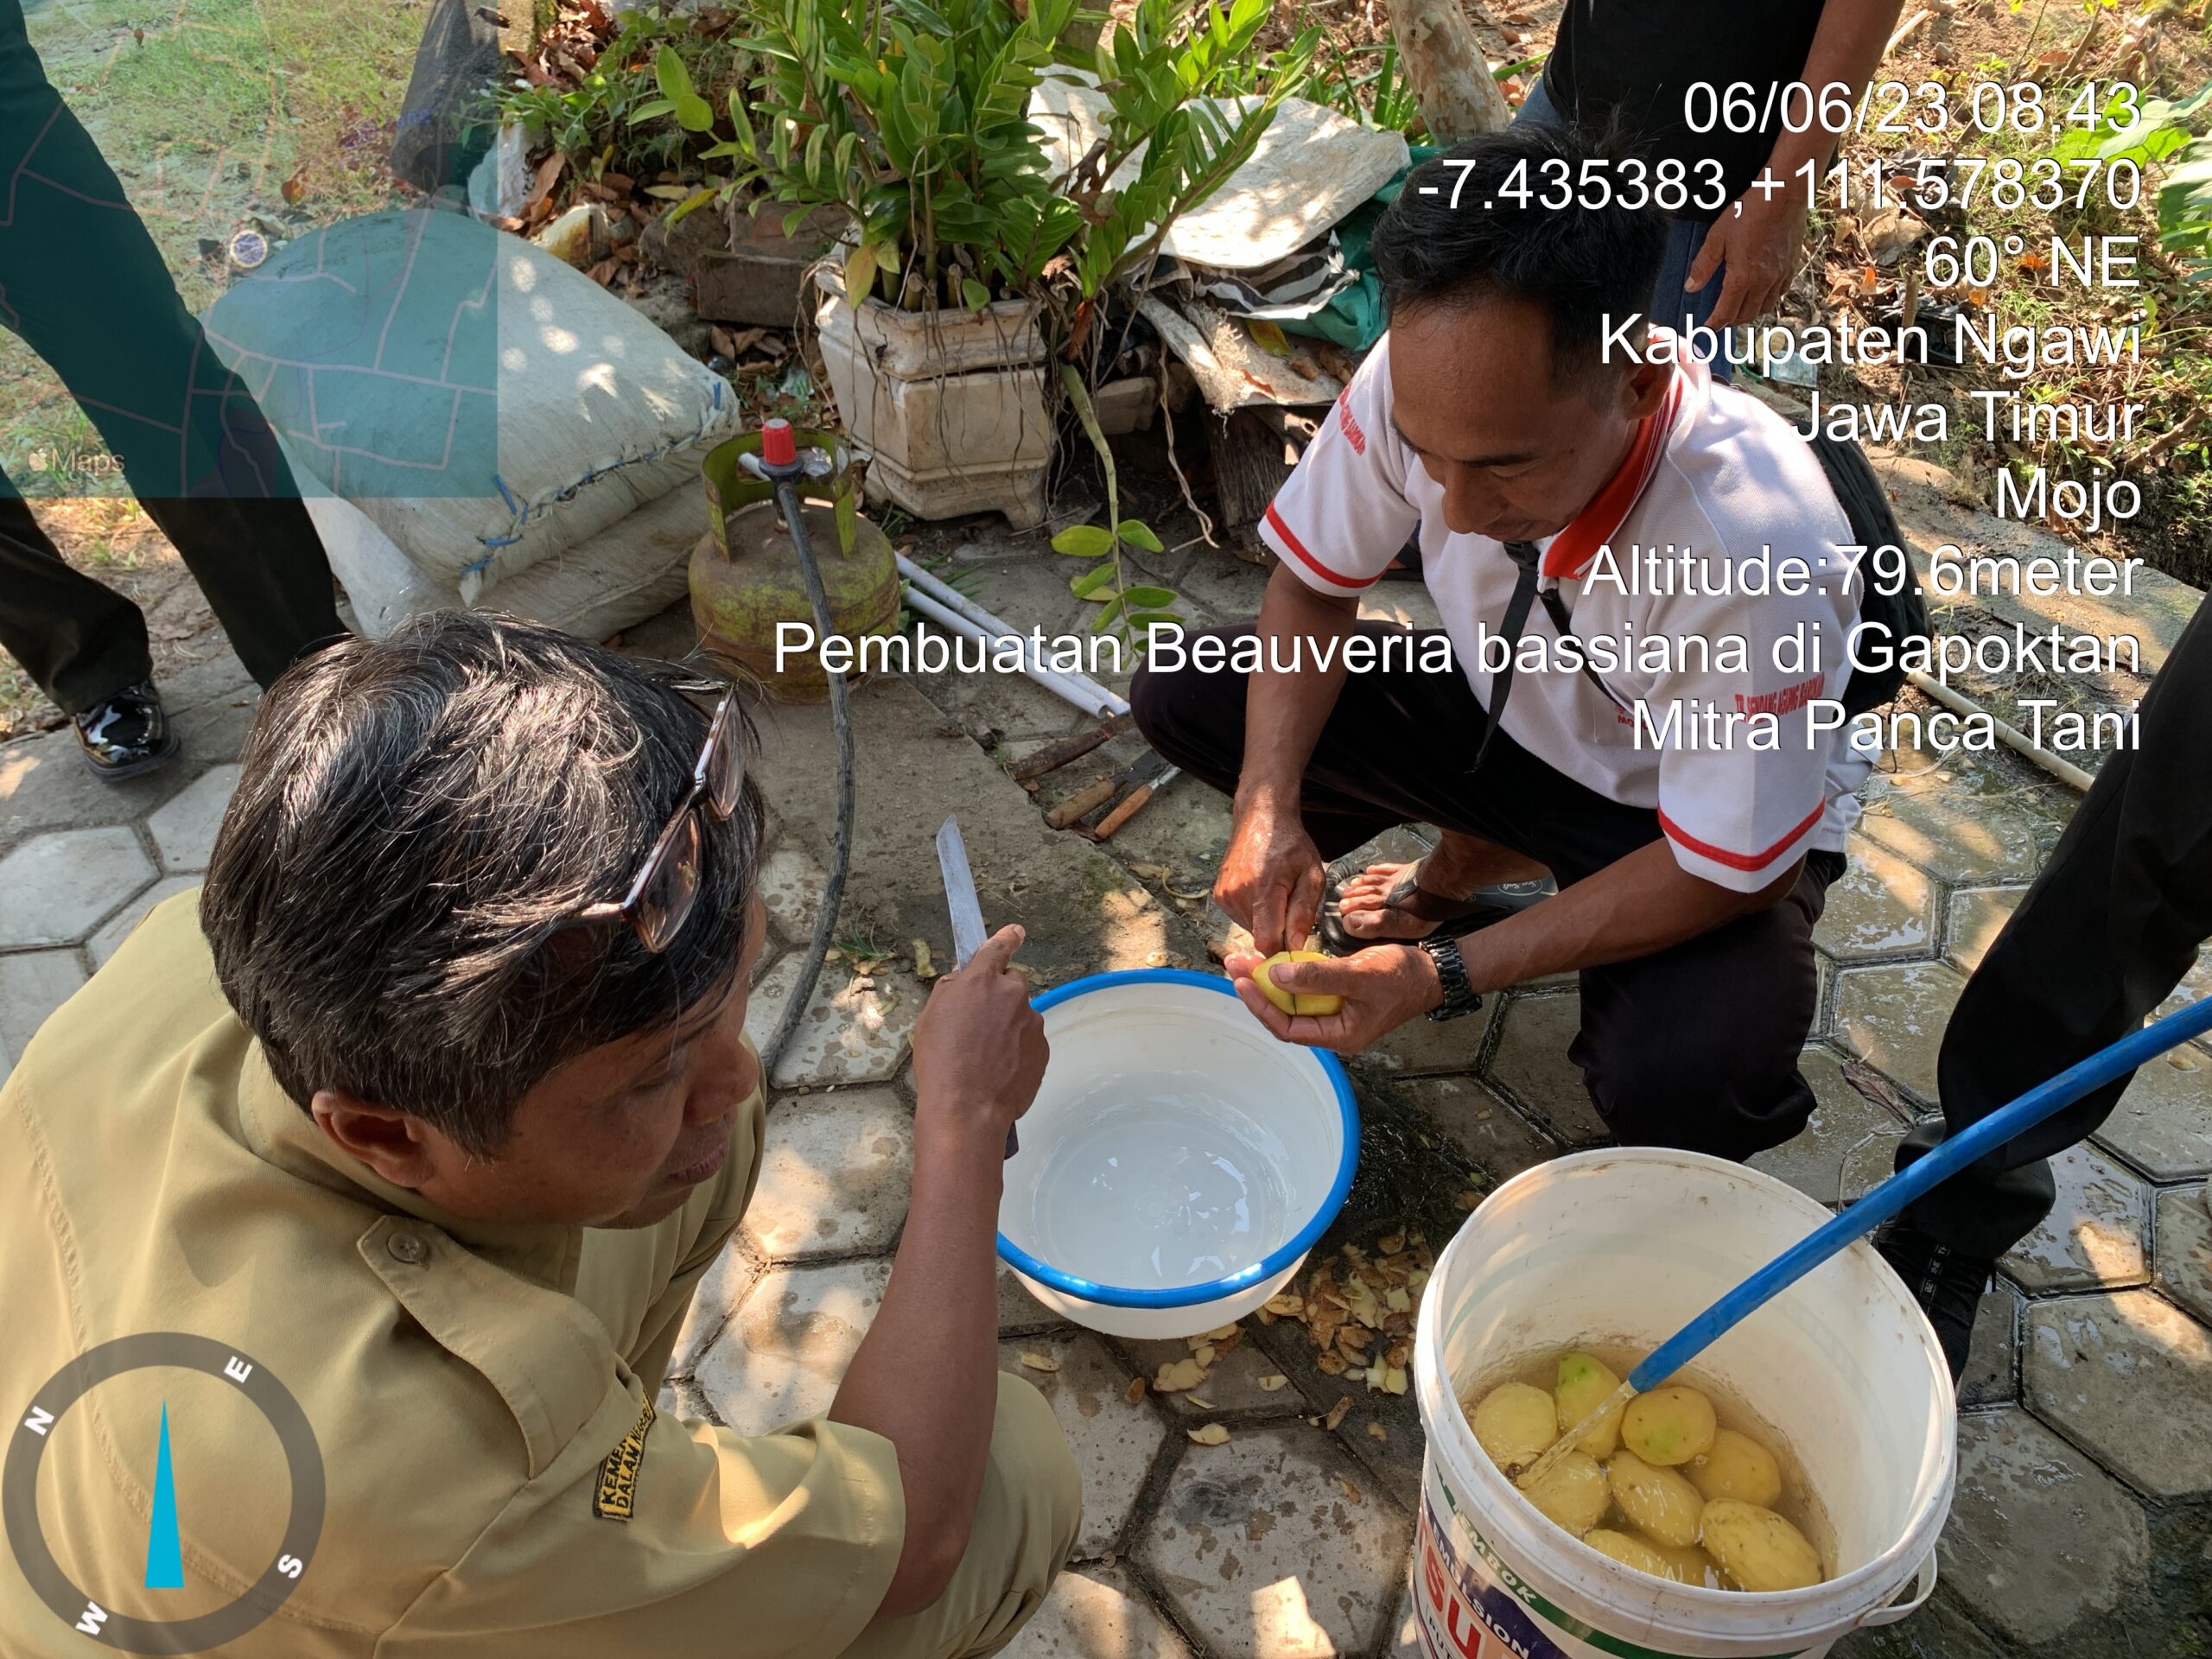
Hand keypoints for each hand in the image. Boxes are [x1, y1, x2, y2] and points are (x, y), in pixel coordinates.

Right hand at [911, 924, 1046, 1150]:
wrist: (967, 1109)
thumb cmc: (941, 1063)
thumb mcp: (930, 1018)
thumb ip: (951, 990)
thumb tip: (963, 980)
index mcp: (982, 981)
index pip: (998, 948)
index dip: (1006, 938)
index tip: (1015, 932)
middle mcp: (1013, 995)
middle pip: (1012, 984)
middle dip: (1000, 997)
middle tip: (979, 1024)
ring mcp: (1032, 1023)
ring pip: (1021, 1016)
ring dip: (1008, 1027)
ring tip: (984, 1057)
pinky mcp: (1043, 1049)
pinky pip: (1029, 1042)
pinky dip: (1017, 1050)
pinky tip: (998, 1070)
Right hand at [1216, 795, 1325, 955]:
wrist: (1261, 818)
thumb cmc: (1291, 844)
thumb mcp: (1311, 875)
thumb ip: (1304, 913)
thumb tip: (1296, 947)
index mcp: (1263, 890)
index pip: (1267, 942)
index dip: (1283, 950)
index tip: (1296, 945)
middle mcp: (1238, 895)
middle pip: (1260, 937)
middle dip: (1279, 931)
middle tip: (1290, 905)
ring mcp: (1225, 896)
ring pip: (1251, 929)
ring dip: (1266, 922)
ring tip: (1276, 894)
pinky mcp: (1219, 896)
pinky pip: (1241, 918)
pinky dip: (1255, 913)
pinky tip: (1262, 892)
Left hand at [1223, 945, 1440, 1055]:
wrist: (1432, 970)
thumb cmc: (1402, 976)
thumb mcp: (1359, 974)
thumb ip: (1318, 976)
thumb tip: (1278, 975)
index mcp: (1339, 1036)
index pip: (1287, 1028)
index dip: (1261, 1006)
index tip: (1243, 981)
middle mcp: (1333, 1029)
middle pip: (1285, 1014)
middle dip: (1259, 989)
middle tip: (1235, 963)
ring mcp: (1335, 1012)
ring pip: (1293, 1000)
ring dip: (1270, 979)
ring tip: (1247, 959)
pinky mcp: (1337, 995)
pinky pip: (1305, 988)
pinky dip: (1289, 974)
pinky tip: (1274, 958)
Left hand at [1685, 192, 1808, 329]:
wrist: (1783, 195)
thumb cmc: (1748, 212)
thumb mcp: (1717, 237)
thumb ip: (1703, 265)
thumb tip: (1690, 288)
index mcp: (1742, 277)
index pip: (1727, 312)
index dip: (1715, 324)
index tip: (1706, 328)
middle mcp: (1764, 281)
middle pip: (1747, 314)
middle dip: (1731, 321)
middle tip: (1719, 319)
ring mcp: (1780, 275)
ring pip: (1765, 307)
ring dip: (1750, 313)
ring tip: (1738, 310)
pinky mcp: (1792, 266)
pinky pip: (1780, 293)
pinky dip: (1767, 300)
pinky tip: (1760, 294)